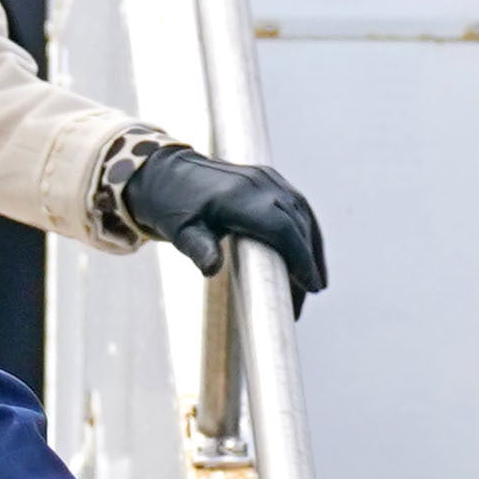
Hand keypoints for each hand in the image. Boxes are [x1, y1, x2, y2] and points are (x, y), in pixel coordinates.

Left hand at [118, 144, 328, 306]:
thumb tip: (211, 270)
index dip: (300, 257)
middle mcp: (258, 183)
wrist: (166, 173)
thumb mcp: (181, 232)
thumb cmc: (172, 208)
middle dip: (306, 264)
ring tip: (312, 285)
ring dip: (312, 249)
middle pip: (296, 225)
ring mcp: (266, 178)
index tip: (311, 286)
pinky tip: (310, 256)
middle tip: (300, 304)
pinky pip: (297, 204)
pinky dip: (307, 231)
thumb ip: (198, 249)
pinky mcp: (269, 178)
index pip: (282, 228)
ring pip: (302, 214)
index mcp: (238, 198)